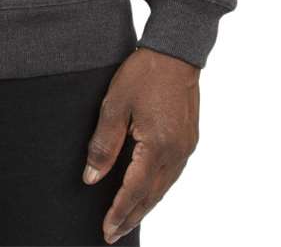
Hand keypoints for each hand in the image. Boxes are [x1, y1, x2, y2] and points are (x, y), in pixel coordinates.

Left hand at [82, 46, 199, 242]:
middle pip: (151, 196)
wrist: (176, 51)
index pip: (134, 191)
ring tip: (128, 219)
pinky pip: (172, 174)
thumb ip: (104, 144)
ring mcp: (185, 147)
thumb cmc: (144, 73)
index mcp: (157, 147)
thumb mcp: (115, 104)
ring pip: (164, 188)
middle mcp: (176, 153)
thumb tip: (92, 178)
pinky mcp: (188, 139)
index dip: (119, 212)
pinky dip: (157, 188)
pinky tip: (148, 191)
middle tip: (113, 234)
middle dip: (131, 217)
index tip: (106, 230)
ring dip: (145, 205)